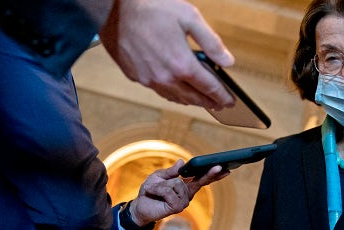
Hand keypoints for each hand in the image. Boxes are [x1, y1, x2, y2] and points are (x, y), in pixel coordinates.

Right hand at [99, 0, 234, 108]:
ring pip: (174, 97)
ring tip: (200, 100)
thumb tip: (228, 62)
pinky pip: (158, 90)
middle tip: (219, 105)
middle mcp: (165, 77)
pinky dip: (172, 93)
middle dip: (208, 102)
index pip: (209, 88)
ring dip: (190, 101)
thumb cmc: (151, 7)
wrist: (112, 7)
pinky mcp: (135, 76)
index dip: (222, 96)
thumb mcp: (190, 17)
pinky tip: (176, 90)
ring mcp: (148, 79)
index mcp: (182, 64)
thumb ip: (212, 42)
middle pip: (193, 98)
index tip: (230, 102)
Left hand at [129, 159, 228, 225]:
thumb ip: (171, 171)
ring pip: (177, 184)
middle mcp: (187, 195)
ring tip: (154, 189)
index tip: (223, 168)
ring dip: (162, 184)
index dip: (212, 174)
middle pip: (200, 181)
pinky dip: (159, 189)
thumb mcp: (159, 177)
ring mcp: (184, 202)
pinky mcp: (177, 207)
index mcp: (185, 186)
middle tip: (220, 166)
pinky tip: (153, 192)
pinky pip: (169, 191)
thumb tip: (182, 162)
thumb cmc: (149, 192)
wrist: (139, 206)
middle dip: (209, 173)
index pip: (201, 179)